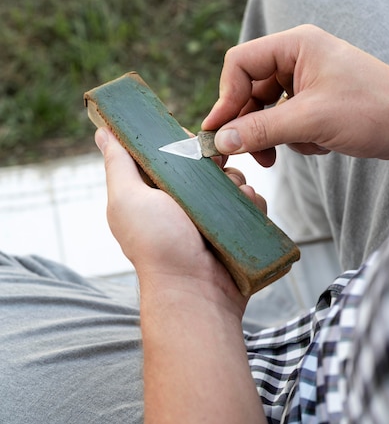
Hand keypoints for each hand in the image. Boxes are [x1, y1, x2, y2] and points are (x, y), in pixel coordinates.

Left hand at [95, 128, 264, 312]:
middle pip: (205, 162)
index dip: (181, 141)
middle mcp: (182, 202)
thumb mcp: (128, 199)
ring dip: (236, 182)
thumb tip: (103, 130)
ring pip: (231, 179)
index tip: (190, 142)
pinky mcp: (234, 227)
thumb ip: (118, 164)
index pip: (170, 151)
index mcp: (154, 192)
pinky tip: (245, 209)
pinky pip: (249, 201)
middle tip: (216, 168)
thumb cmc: (157, 245)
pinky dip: (251, 202)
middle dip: (214, 161)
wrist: (196, 292)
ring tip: (232, 198)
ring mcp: (210, 216)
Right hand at [202, 24, 388, 164]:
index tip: (218, 131)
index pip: (240, 63)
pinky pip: (285, 119)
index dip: (225, 97)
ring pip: (266, 109)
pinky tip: (317, 144)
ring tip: (286, 152)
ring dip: (273, 134)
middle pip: (249, 89)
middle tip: (246, 153)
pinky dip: (294, 137)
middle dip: (249, 123)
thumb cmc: (373, 111)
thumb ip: (261, 130)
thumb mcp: (311, 121)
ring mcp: (307, 80)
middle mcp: (297, 58)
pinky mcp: (315, 101)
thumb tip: (219, 140)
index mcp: (295, 45)